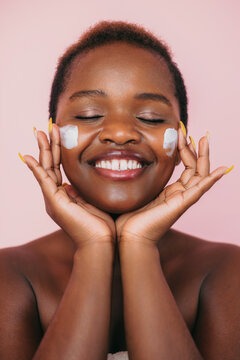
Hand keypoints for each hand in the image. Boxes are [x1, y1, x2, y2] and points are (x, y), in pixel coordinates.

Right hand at [22, 124, 115, 247]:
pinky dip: (36, 168)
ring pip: (46, 169)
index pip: (59, 167)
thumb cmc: (100, 225)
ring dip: (44, 149)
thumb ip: (80, 192)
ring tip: (40, 132)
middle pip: (50, 165)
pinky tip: (29, 156)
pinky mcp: (55, 203)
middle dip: (49, 145)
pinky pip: (43, 181)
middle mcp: (56, 196)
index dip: (58, 150)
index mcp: (65, 195)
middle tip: (46, 127)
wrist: (101, 243)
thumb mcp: (90, 202)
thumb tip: (73, 184)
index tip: (59, 134)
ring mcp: (53, 199)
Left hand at [116, 127, 229, 246]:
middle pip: (195, 169)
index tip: (181, 133)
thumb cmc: (130, 219)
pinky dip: (212, 179)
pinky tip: (222, 169)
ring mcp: (182, 200)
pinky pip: (200, 190)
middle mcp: (180, 194)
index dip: (186, 150)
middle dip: (196, 149)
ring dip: (204, 157)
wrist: (129, 238)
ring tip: (205, 138)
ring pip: (199, 175)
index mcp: (171, 191)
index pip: (185, 167)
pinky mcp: (181, 205)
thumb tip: (131, 164)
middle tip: (198, 133)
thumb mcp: (138, 194)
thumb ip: (142, 181)